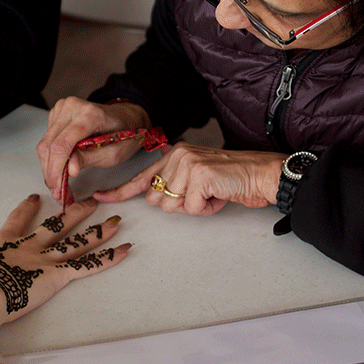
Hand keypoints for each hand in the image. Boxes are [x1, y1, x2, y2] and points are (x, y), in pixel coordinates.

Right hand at [0, 194, 129, 333]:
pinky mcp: (57, 275)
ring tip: (117, 220)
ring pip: (79, 241)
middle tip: (92, 201)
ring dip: (100, 230)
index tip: (37, 195)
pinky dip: (108, 258)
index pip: (20, 219)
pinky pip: (88, 266)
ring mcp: (46, 259)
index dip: (29, 207)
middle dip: (76, 212)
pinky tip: (125, 249)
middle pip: (59, 225)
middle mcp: (31, 246)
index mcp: (6, 242)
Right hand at [37, 96, 150, 203]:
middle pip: (49, 145)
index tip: (58, 188)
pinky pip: (47, 140)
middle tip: (58, 193)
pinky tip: (61, 168)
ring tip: (59, 185)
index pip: (62, 144)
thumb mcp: (113, 153)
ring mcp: (63, 108)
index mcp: (89, 114)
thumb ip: (89, 158)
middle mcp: (72, 107)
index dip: (56, 169)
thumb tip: (69, 169)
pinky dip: (52, 157)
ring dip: (49, 168)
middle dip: (51, 173)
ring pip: (44, 144)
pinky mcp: (57, 114)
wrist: (126, 118)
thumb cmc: (125, 134)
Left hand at [94, 142, 285, 215]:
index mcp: (174, 154)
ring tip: (213, 194)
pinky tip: (219, 195)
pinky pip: (191, 208)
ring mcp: (187, 163)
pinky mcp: (199, 175)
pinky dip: (206, 209)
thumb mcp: (197, 178)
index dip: (119, 190)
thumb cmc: (232, 180)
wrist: (262, 173)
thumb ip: (174, 184)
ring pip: (171, 206)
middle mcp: (177, 155)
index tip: (100, 197)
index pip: (141, 176)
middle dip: (178, 205)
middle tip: (203, 195)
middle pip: (156, 199)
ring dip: (194, 207)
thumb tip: (153, 199)